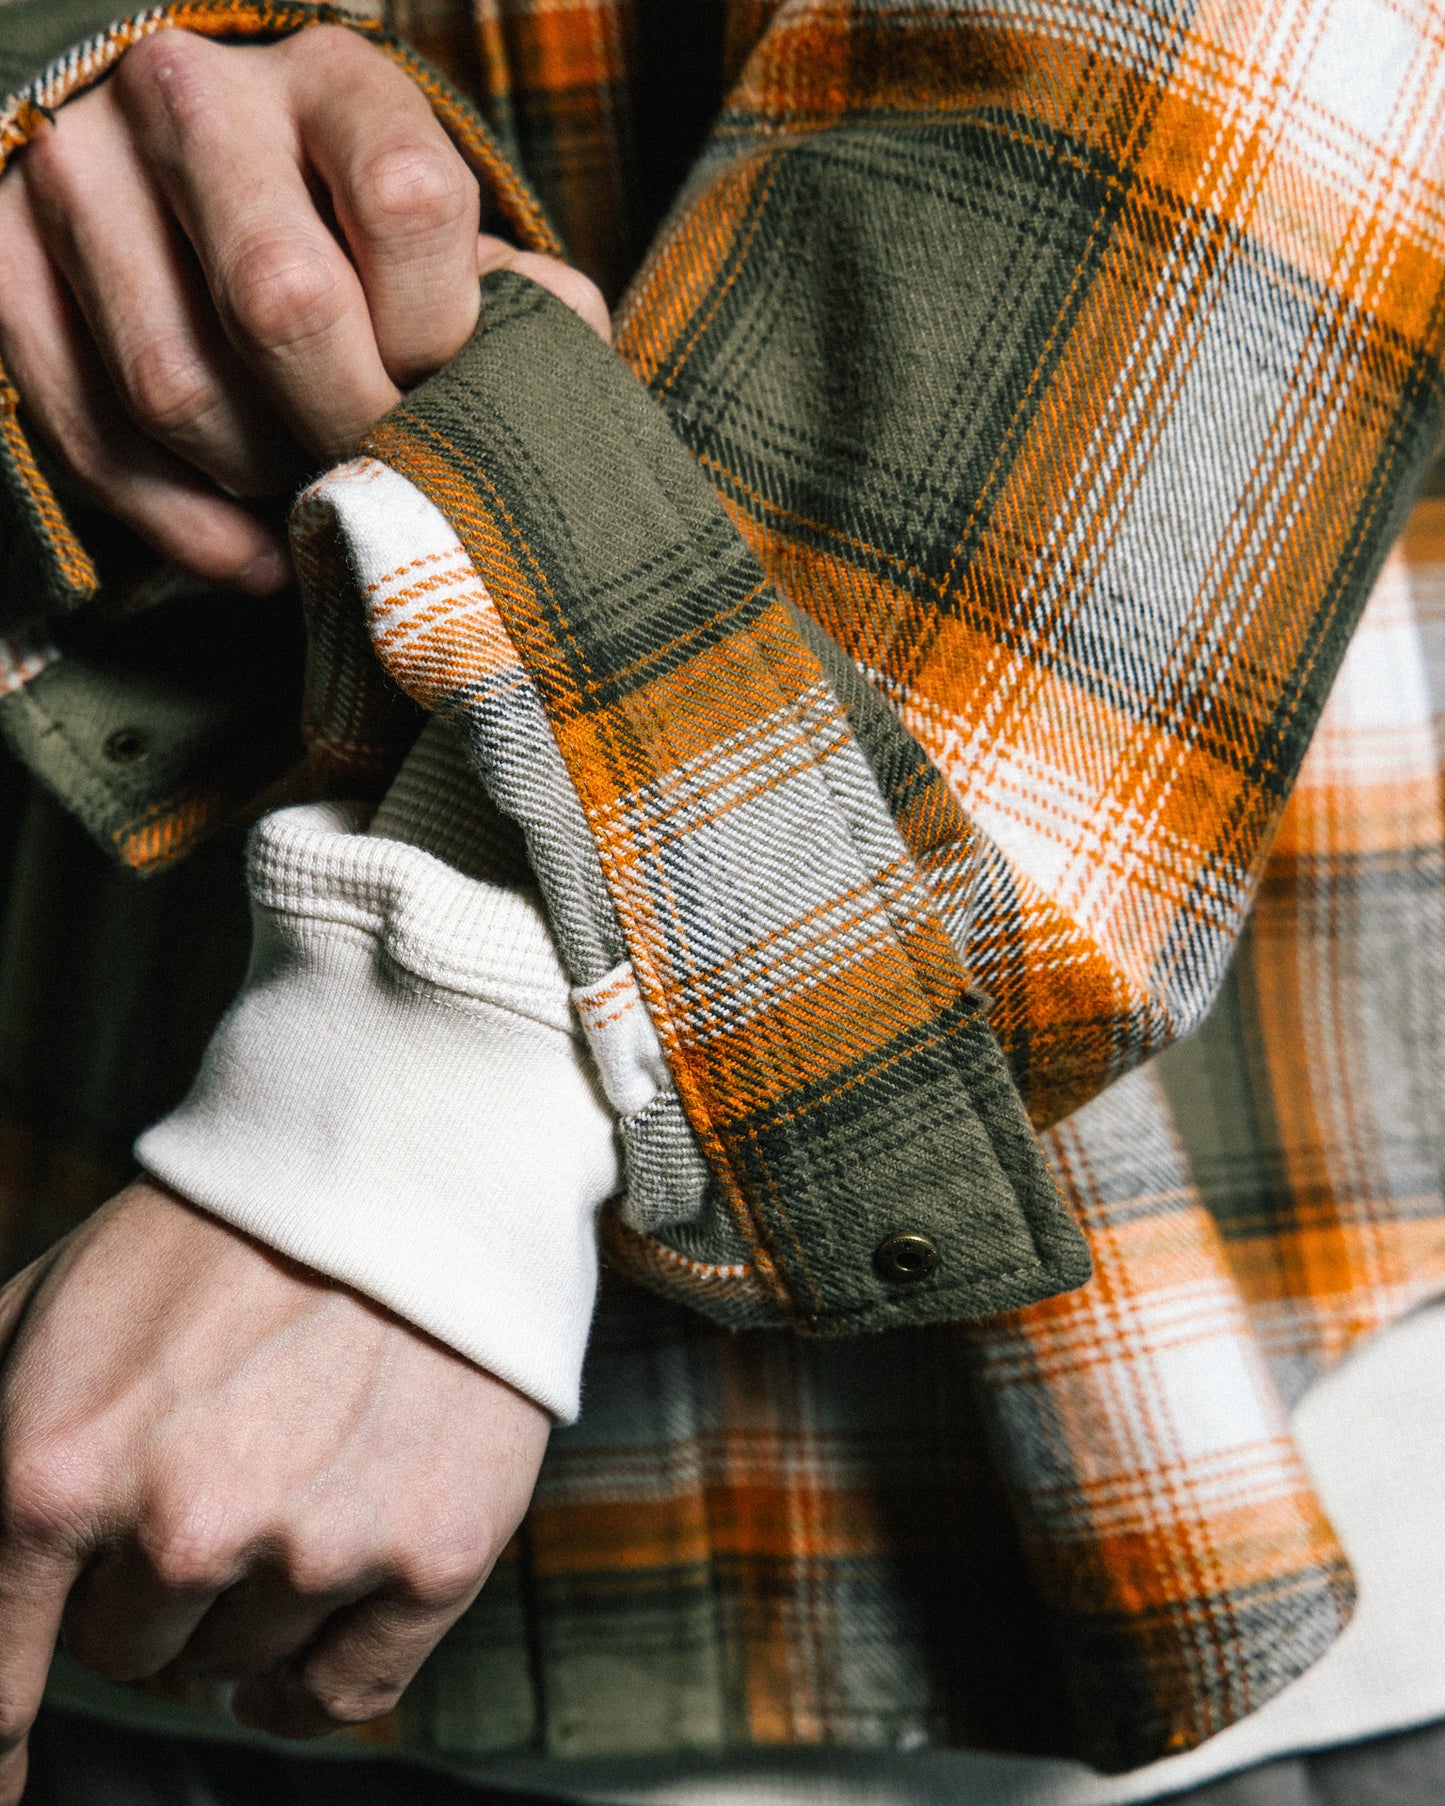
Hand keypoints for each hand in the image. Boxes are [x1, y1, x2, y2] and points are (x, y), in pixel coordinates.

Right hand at [0, 26, 608, 592]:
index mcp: (336, 79)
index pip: (409, 202)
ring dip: (261, 481)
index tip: (440, 391)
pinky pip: (85, 434)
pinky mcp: (0, 252)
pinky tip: (254, 554)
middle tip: (378, 474)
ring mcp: (80, 169)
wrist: (178, 161)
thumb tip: (551, 385)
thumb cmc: (350, 224)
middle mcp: (193, 97)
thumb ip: (517, 300)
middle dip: (346, 428)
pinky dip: (181, 528)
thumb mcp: (447, 228)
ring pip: (176, 387)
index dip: (438, 337)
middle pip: (281, 301)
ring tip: (311, 494)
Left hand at [0, 1179, 550, 1802]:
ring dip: (248, 1595)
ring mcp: (315, 1546)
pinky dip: (316, 1678)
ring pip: (237, 1665)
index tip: (0, 1782)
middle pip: (128, 1651)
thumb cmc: (217, 1231)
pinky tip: (313, 1620)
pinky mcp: (431, 1553)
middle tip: (208, 1464)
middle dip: (148, 1580)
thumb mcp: (44, 1308)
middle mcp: (181, 1527)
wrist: (405, 1161)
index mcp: (52, 1467)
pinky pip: (343, 1696)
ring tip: (291, 1467)